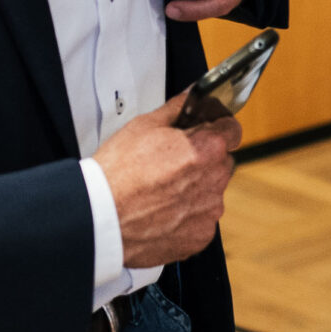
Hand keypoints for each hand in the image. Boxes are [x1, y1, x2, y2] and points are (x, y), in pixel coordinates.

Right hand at [95, 86, 242, 265]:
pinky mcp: (200, 237)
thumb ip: (178, 108)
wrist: (98, 217)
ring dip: (195, 190)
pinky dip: (186, 217)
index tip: (204, 132)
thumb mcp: (144, 126)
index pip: (232, 130)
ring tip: (161, 191)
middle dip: (204, 160)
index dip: (216, 128)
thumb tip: (193, 95)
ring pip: (211, 193)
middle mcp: (216, 180)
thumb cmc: (116, 172)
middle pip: (221, 162)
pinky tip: (161, 212)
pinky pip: (200, 220)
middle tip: (172, 164)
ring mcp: (209, 211)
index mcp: (208, 148)